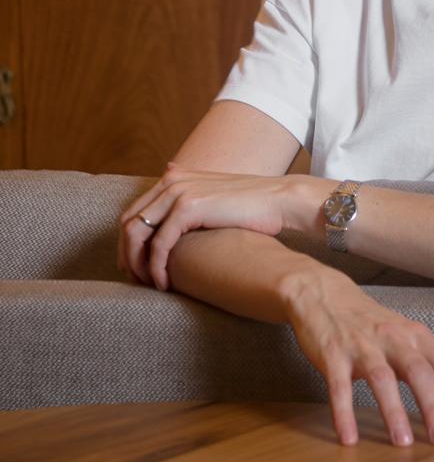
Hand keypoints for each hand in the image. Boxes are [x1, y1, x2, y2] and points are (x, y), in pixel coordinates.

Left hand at [118, 162, 293, 290]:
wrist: (279, 200)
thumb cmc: (252, 206)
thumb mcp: (215, 197)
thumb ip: (192, 197)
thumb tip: (174, 190)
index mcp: (174, 176)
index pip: (134, 211)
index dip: (128, 242)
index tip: (134, 267)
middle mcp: (171, 179)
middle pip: (128, 221)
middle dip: (126, 255)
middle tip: (135, 280)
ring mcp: (178, 191)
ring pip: (138, 234)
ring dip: (137, 264)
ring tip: (148, 285)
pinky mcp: (188, 208)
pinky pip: (159, 244)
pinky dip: (157, 268)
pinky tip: (165, 284)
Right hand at [285, 265, 433, 447]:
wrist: (324, 294)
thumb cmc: (371, 325)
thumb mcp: (406, 343)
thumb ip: (431, 374)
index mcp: (416, 336)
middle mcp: (393, 338)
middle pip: (419, 372)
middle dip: (432, 407)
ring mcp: (362, 345)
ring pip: (382, 378)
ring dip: (394, 412)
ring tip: (403, 443)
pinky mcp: (333, 354)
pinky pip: (339, 386)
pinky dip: (345, 413)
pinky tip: (349, 438)